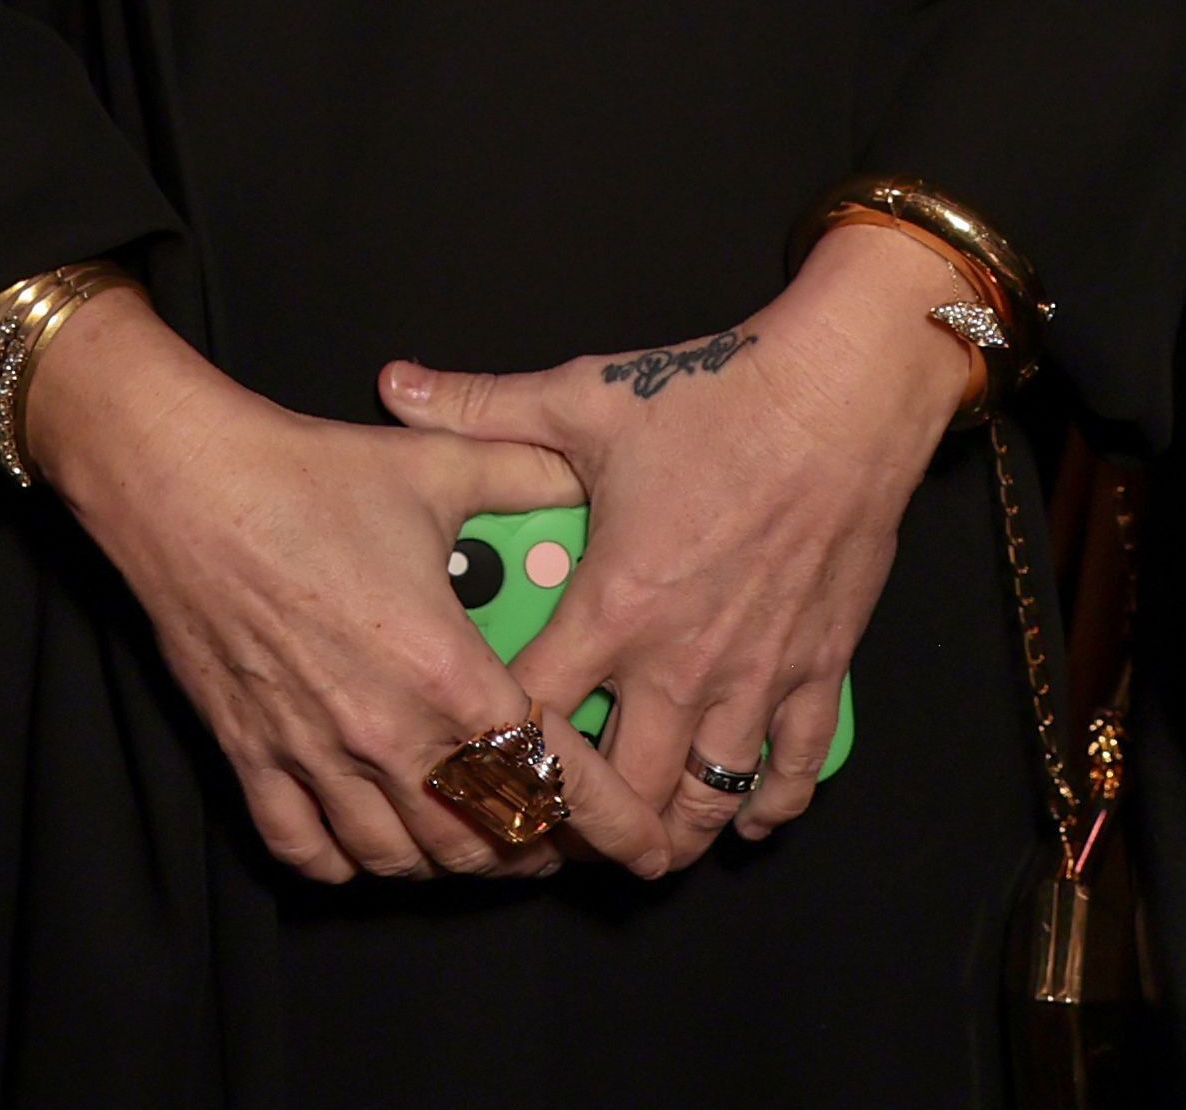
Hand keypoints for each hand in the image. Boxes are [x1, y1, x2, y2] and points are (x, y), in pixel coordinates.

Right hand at [5, 290, 671, 886]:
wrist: (181, 478)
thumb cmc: (303, 474)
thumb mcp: (430, 467)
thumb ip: (519, 473)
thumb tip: (578, 468)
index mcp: (446, 671)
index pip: (553, 781)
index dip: (606, 820)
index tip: (628, 834)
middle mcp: (386, 732)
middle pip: (484, 841)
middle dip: (529, 844)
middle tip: (544, 822)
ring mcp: (314, 753)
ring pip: (402, 861)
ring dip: (443, 858)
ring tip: (461, 829)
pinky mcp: (251, 752)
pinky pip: (306, 852)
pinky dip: (344, 859)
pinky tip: (363, 832)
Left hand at [378, 222, 968, 866]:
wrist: (836, 401)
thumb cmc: (709, 401)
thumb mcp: (580, 399)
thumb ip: (480, 407)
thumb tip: (394, 386)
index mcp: (615, 606)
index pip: (539, 714)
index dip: (501, 748)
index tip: (474, 761)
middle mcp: (684, 662)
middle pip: (628, 787)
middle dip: (589, 821)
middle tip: (556, 827)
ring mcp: (758, 675)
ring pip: (712, 796)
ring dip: (675, 828)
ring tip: (641, 845)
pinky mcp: (820, 669)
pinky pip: (797, 767)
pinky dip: (770, 804)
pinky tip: (745, 819)